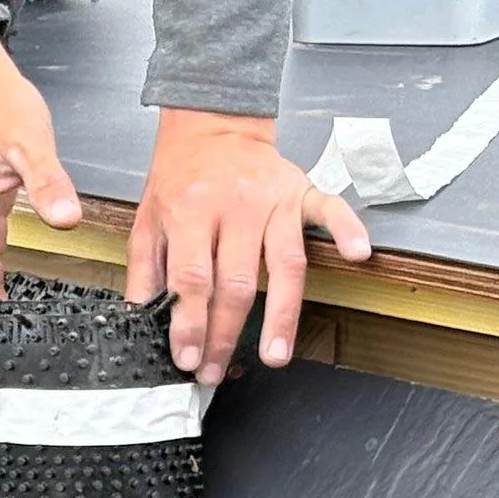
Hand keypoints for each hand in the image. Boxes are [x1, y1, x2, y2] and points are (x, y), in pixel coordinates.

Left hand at [127, 109, 370, 382]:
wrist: (210, 127)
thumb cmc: (178, 180)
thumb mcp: (147, 221)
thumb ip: (146, 271)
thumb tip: (139, 321)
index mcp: (190, 211)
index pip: (192, 278)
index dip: (191, 322)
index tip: (188, 358)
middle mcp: (234, 206)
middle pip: (237, 281)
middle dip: (227, 333)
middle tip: (219, 370)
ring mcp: (273, 199)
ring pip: (284, 263)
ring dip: (282, 314)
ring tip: (276, 356)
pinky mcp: (302, 190)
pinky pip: (330, 210)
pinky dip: (348, 230)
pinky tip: (359, 255)